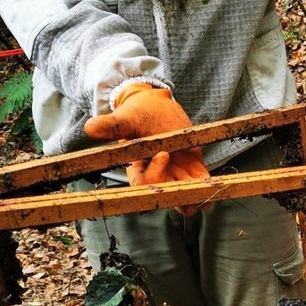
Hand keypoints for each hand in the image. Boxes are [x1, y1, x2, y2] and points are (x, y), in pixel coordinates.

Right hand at [85, 83, 209, 213]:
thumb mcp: (125, 118)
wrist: (157, 108)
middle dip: (179, 197)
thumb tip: (90, 128)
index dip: (153, 174)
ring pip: (185, 195)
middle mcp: (157, 177)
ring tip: (205, 196)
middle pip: (167, 196)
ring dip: (196, 197)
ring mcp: (175, 176)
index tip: (163, 153)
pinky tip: (215, 186)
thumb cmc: (137, 114)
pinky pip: (199, 184)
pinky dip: (207, 187)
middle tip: (191, 194)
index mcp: (137, 170)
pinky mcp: (192, 170)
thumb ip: (112, 126)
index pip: (144, 183)